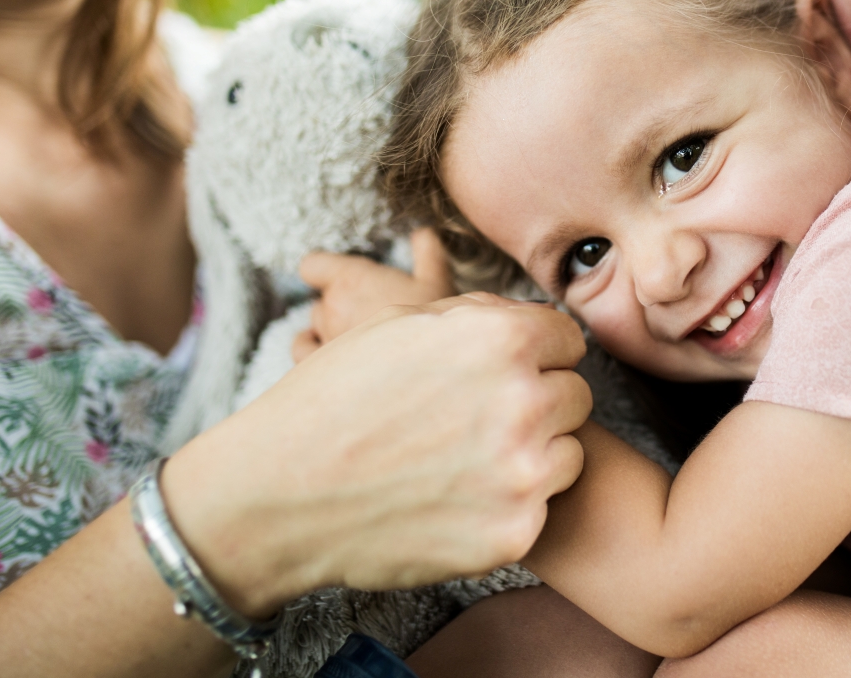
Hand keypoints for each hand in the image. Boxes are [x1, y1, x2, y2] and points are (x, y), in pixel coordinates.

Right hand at [162, 297, 592, 617]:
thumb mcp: (399, 324)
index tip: (502, 373)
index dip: (534, 353)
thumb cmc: (332, 400)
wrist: (277, 496)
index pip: (566, 339)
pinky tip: (457, 500)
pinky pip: (541, 508)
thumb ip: (478, 317)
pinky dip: (509, 505)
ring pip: (568, 452)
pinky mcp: (514, 533)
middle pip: (574, 395)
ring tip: (467, 459)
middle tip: (478, 420)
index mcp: (502, 339)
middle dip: (537, 401)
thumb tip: (530, 322)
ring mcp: (522, 474)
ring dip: (533, 453)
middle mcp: (524, 402)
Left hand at [294, 229, 453, 359]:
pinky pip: (301, 348)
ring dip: (330, 325)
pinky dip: (309, 346)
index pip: (312, 265)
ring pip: (315, 323)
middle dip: (340, 302)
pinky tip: (325, 347)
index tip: (343, 278)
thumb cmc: (429, 323)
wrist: (427, 364)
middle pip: (321, 298)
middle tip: (370, 310)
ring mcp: (324, 337)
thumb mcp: (437, 281)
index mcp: (352, 279)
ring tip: (356, 331)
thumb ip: (427, 252)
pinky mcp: (321, 364)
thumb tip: (423, 232)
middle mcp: (332, 307)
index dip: (323, 270)